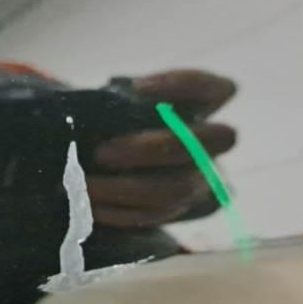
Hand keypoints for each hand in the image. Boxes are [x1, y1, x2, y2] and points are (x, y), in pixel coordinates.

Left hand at [90, 70, 236, 227]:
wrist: (102, 164)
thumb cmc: (111, 122)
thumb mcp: (116, 105)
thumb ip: (116, 101)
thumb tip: (89, 103)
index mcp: (201, 109)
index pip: (219, 90)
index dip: (186, 86)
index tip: (138, 88)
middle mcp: (207, 147)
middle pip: (197, 151)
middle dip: (150, 149)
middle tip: (101, 152)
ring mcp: (197, 182)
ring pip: (175, 190)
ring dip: (124, 189)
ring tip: (83, 183)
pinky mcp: (175, 211)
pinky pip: (155, 216)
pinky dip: (118, 212)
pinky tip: (89, 204)